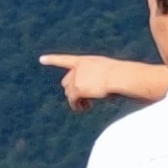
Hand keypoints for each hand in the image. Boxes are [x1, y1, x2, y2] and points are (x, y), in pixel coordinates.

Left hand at [42, 53, 167, 108]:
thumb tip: (113, 92)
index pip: (66, 60)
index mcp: (87, 60)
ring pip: (70, 92)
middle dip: (72, 90)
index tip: (41, 59)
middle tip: (83, 101)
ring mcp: (77, 77)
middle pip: (67, 81)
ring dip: (76, 101)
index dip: (53, 60)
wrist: (123, 77)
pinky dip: (77, 106)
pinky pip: (72, 100)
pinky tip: (85, 109)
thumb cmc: (125, 77)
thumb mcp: (113, 76)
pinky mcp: (77, 87)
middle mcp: (79, 67)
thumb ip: (103, 82)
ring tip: (86, 107)